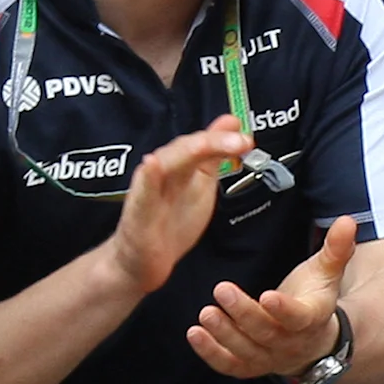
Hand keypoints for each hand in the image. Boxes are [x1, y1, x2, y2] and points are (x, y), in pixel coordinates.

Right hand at [102, 119, 250, 295]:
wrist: (143, 260)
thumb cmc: (171, 221)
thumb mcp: (201, 184)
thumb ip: (215, 154)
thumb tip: (232, 122)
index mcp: (181, 168)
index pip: (200, 144)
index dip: (222, 137)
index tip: (246, 136)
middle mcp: (163, 174)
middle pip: (185, 149)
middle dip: (212, 141)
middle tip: (241, 141)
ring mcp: (149, 192)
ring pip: (165, 163)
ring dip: (187, 151)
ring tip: (207, 143)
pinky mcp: (138, 214)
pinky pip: (142, 194)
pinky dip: (147, 177)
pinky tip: (153, 163)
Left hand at [189, 213, 354, 381]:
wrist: (313, 341)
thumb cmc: (314, 299)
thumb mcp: (326, 274)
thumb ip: (336, 249)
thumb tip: (347, 221)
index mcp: (312, 319)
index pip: (299, 318)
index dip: (284, 310)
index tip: (267, 295)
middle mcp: (291, 343)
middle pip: (267, 333)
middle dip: (243, 313)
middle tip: (222, 290)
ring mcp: (269, 357)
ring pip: (246, 350)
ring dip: (224, 333)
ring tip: (206, 313)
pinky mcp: (249, 366)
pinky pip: (228, 365)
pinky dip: (210, 353)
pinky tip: (194, 333)